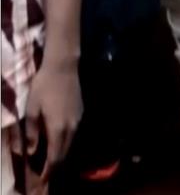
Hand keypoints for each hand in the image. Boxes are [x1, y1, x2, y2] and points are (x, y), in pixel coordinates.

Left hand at [25, 56, 82, 180]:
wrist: (64, 68)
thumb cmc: (44, 86)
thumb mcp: (31, 109)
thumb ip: (31, 132)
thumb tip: (30, 151)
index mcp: (58, 128)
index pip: (55, 156)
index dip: (49, 170)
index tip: (42, 179)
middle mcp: (71, 127)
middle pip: (64, 153)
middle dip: (55, 166)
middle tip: (45, 173)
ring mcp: (78, 120)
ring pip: (70, 144)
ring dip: (60, 154)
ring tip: (50, 159)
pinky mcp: (80, 113)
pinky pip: (73, 134)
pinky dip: (65, 142)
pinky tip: (58, 140)